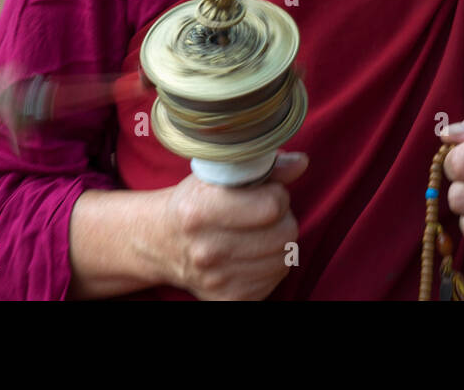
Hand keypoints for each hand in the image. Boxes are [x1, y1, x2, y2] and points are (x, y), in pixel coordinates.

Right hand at [154, 151, 306, 299]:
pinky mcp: (229, 299)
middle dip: (282, 218)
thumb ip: (263, 166)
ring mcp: (217, 280)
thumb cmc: (195, 202)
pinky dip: (271, 264)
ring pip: (284, 258)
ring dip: (279, 242)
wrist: (161, 243)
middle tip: (265, 213)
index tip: (266, 192)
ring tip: (259, 232)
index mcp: (200, 211)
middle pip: (285, 233)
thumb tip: (301, 163)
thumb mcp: (218, 174)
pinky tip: (253, 253)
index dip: (277, 194)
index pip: (272, 206)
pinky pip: (276, 279)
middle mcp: (206, 250)